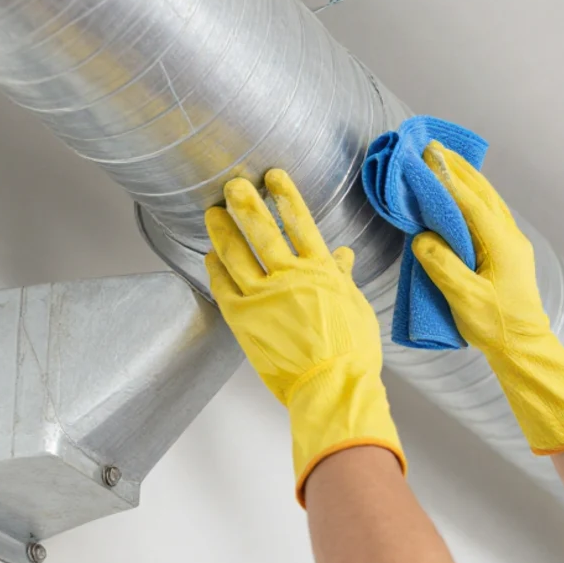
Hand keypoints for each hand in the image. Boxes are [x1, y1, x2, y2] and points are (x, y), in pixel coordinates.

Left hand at [205, 169, 405, 501]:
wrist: (332, 386)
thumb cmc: (351, 352)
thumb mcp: (355, 307)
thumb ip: (341, 277)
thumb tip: (342, 254)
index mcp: (320, 270)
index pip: (300, 222)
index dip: (285, 196)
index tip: (273, 176)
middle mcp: (289, 276)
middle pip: (262, 229)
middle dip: (245, 203)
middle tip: (232, 186)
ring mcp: (263, 296)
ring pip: (236, 253)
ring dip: (222, 230)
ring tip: (212, 213)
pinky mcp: (243, 319)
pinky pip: (222, 286)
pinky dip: (214, 268)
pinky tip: (208, 256)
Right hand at [412, 142, 563, 454]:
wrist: (524, 348)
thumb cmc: (495, 325)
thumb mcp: (464, 298)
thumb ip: (441, 264)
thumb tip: (421, 238)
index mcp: (501, 243)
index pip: (468, 202)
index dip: (446, 178)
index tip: (426, 157)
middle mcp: (510, 237)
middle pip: (483, 192)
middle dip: (458, 168)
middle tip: (435, 146)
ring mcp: (512, 244)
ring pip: (489, 201)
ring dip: (468, 178)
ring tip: (447, 160)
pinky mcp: (509, 253)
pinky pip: (490, 214)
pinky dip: (474, 197)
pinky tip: (463, 195)